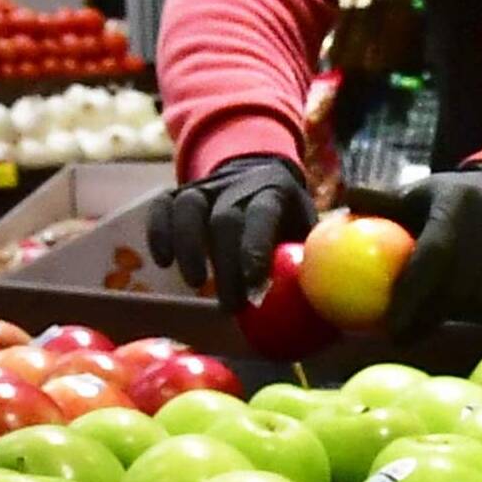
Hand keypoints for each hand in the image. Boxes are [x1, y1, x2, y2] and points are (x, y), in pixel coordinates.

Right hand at [145, 155, 314, 311]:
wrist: (257, 174)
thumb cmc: (287, 216)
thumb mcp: (306, 227)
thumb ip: (308, 256)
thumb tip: (322, 300)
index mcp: (274, 191)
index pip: (262, 215)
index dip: (255, 249)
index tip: (254, 289)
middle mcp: (237, 184)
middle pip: (225, 219)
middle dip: (226, 266)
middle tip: (231, 306)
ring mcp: (205, 185)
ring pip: (189, 206)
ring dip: (189, 247)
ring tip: (196, 283)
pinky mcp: (179, 191)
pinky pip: (162, 205)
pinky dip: (158, 231)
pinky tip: (163, 260)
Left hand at [382, 163, 481, 337]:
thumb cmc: (447, 199)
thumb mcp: (415, 194)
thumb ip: (381, 202)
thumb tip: (344, 200)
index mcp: (455, 209)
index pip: (432, 260)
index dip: (411, 297)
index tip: (389, 329)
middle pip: (457, 291)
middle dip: (427, 316)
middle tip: (402, 332)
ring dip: (456, 314)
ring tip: (433, 316)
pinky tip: (468, 307)